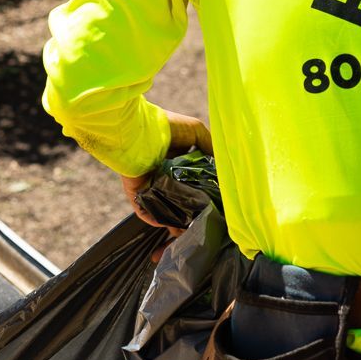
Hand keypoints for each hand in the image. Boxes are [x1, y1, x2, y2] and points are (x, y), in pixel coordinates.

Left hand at [122, 109, 212, 231]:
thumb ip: (210, 148)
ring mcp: (150, 184)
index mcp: (177, 162)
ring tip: (186, 232)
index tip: (214, 207)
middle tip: (201, 225)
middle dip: (189, 214)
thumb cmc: (168, 127)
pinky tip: (170, 225)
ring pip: (164, 209)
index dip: (203, 195)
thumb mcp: (196, 132)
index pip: (193, 183)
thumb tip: (223, 168)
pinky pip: (146, 212)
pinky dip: (156, 219)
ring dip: (174, 222)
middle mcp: (164, 174)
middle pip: (179, 200)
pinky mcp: (137, 192)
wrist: (140, 130)